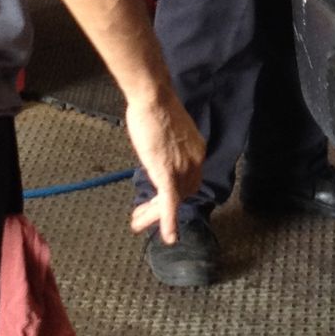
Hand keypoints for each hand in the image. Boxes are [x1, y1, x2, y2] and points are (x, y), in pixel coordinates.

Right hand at [126, 85, 204, 243]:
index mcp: (196, 151)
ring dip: (155, 216)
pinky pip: (170, 203)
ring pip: (172, 201)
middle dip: (161, 209)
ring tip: (137, 224)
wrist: (152, 97)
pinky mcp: (167, 173)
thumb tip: (157, 153)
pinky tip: (168, 238)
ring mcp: (182, 169)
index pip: (188, 181)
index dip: (174, 194)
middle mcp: (194, 162)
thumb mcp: (167, 131)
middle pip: (182, 194)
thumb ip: (167, 147)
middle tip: (141, 217)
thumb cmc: (154, 106)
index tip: (157, 201)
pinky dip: (169, 222)